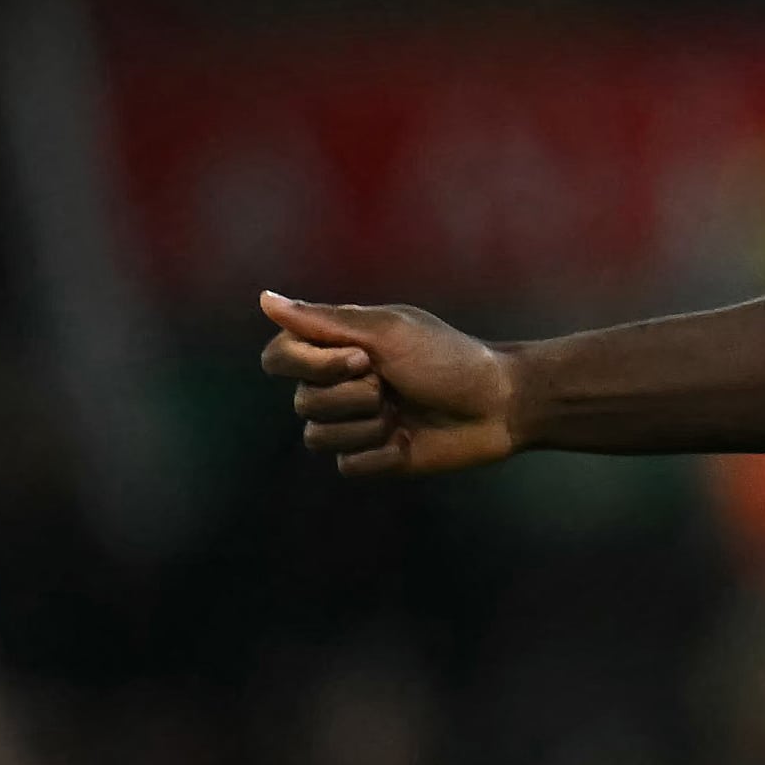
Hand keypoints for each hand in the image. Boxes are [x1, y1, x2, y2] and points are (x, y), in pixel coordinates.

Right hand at [261, 292, 529, 476]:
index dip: (310, 364)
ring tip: (403, 413)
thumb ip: (323, 321)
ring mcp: (355, 423)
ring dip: (366, 425)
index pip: (278, 357)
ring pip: (318, 438)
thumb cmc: (449, 358)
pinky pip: (349, 466)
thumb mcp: (388, 331)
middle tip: (394, 385)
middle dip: (352, 396)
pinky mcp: (375, 457)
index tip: (362, 358)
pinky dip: (381, 454)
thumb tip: (264, 298)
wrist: (501, 403)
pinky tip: (410, 441)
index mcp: (335, 348)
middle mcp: (338, 385)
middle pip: (302, 401)